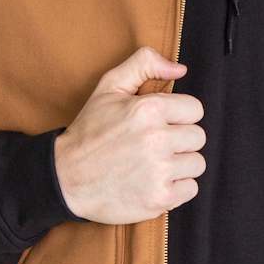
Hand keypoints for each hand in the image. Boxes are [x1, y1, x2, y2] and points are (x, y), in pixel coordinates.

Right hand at [54, 46, 205, 222]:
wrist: (66, 178)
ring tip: (153, 165)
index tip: (160, 124)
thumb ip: (145, 64)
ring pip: (197, 163)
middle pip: (198, 137)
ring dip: (180, 165)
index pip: (195, 110)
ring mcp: (159, 171)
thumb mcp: (109, 87)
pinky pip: (191, 188)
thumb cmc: (90, 132)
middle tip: (154, 146)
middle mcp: (157, 139)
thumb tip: (181, 69)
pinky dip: (176, 188)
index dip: (178, 116)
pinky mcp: (160, 198)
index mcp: (149, 109)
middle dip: (179, 141)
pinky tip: (154, 182)